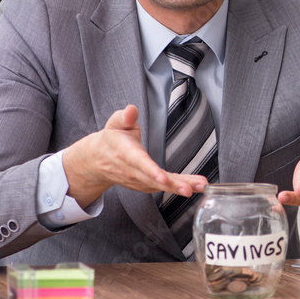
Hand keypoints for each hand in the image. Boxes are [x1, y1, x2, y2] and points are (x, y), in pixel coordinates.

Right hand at [63, 105, 206, 206]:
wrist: (99, 159)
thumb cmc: (112, 139)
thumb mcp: (115, 123)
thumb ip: (125, 117)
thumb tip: (131, 110)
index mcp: (126, 153)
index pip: (140, 163)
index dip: (152, 171)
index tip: (163, 178)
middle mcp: (133, 171)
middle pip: (154, 180)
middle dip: (173, 185)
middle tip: (190, 188)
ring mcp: (139, 180)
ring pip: (161, 186)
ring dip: (181, 187)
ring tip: (200, 186)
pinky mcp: (145, 185)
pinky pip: (163, 187)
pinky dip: (179, 187)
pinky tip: (194, 186)